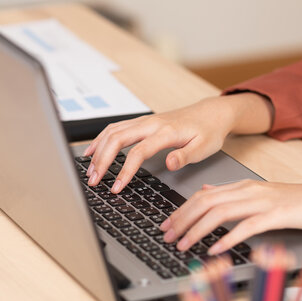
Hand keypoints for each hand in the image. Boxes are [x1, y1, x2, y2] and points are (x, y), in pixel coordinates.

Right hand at [83, 93, 272, 192]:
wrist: (211, 113)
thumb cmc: (209, 131)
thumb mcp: (204, 147)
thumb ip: (186, 156)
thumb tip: (169, 163)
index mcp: (166, 132)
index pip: (138, 152)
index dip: (124, 171)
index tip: (116, 187)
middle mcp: (151, 124)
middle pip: (117, 139)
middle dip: (102, 160)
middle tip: (94, 180)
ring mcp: (145, 121)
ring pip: (113, 131)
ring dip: (98, 150)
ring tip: (89, 170)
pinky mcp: (143, 122)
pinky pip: (116, 127)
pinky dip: (101, 138)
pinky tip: (93, 150)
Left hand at [159, 180, 301, 254]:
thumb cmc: (298, 202)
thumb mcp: (260, 193)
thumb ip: (232, 194)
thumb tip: (206, 192)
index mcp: (243, 186)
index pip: (203, 196)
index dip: (181, 211)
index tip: (166, 225)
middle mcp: (249, 190)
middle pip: (205, 202)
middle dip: (181, 220)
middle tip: (166, 236)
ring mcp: (263, 202)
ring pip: (220, 212)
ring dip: (197, 230)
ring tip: (183, 245)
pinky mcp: (277, 215)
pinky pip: (246, 226)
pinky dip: (228, 238)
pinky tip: (215, 250)